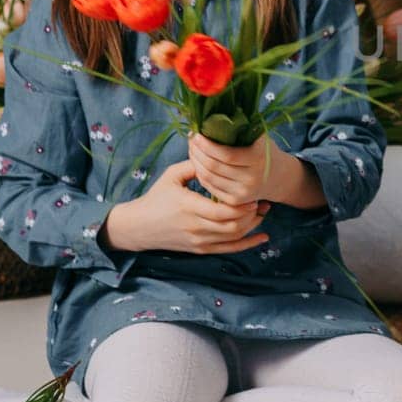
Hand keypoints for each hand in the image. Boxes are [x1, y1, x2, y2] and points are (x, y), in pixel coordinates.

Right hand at [103, 159, 268, 254]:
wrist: (138, 227)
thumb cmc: (155, 198)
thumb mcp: (171, 176)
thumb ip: (194, 165)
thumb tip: (215, 152)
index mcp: (189, 206)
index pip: (224, 211)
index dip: (243, 204)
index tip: (253, 192)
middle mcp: (196, 227)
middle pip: (233, 225)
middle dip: (252, 214)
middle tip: (263, 201)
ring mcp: (199, 241)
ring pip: (233, 237)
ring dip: (252, 226)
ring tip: (264, 212)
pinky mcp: (200, 249)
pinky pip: (229, 250)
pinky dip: (248, 244)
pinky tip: (263, 238)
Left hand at [188, 131, 278, 205]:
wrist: (279, 177)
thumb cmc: (264, 151)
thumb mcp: (259, 137)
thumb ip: (240, 128)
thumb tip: (211, 118)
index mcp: (259, 158)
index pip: (226, 154)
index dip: (207, 145)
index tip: (196, 134)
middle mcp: (252, 178)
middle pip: (214, 166)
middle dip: (197, 152)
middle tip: (191, 140)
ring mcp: (244, 192)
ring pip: (208, 177)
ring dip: (195, 162)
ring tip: (193, 150)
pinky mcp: (236, 201)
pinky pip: (210, 187)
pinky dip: (200, 174)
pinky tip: (198, 164)